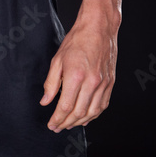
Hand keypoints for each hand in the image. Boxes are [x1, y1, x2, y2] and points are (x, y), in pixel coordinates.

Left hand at [40, 17, 116, 131]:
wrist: (99, 28)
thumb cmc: (77, 41)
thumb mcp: (57, 60)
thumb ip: (51, 83)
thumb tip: (45, 101)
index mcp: (76, 76)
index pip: (65, 107)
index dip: (57, 119)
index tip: (51, 124)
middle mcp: (92, 82)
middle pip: (78, 113)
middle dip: (66, 124)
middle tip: (57, 128)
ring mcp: (103, 84)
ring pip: (92, 112)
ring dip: (79, 122)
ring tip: (69, 125)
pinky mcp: (110, 83)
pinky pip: (102, 106)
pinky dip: (93, 115)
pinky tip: (85, 118)